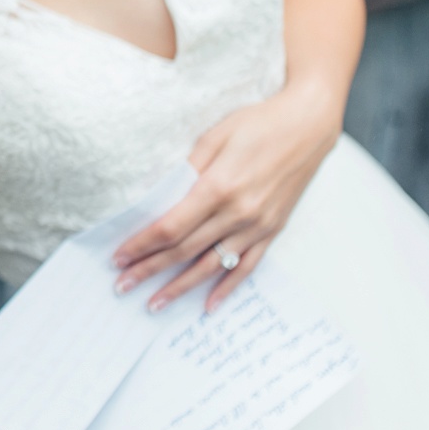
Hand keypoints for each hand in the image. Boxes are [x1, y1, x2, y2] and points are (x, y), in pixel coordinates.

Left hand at [111, 84, 341, 311]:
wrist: (308, 126)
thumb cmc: (259, 124)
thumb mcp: (214, 136)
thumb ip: (188, 169)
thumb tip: (161, 197)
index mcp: (218, 187)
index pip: (171, 227)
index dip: (142, 245)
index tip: (119, 257)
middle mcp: (238, 213)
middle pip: (184, 250)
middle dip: (150, 270)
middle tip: (123, 285)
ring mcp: (257, 226)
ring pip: (211, 265)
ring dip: (180, 287)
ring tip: (154, 304)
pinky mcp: (272, 230)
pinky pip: (246, 266)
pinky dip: (226, 288)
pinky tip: (208, 305)